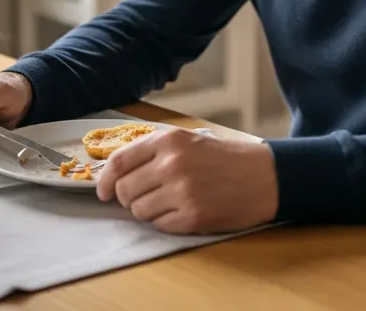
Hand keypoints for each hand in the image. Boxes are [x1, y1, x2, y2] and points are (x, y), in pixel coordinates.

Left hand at [95, 128, 278, 233]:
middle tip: (146, 196)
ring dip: (148, 211)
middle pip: (125, 191)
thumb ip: (151, 152)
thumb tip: (113, 175)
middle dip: (129, 198)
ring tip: (169, 202)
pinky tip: (183, 210)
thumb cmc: (222, 158)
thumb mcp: (186, 140)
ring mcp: (182, 192)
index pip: (119, 162)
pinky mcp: (192, 217)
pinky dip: (165, 221)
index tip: (103, 192)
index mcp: (167, 140)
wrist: (262, 176)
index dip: (105, 180)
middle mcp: (171, 165)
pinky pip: (159, 225)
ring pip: (139, 211)